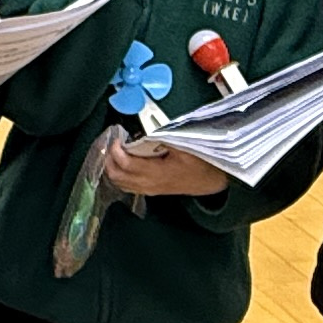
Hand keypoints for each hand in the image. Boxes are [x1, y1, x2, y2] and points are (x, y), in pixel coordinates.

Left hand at [101, 138, 227, 198]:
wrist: (213, 181)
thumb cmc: (202, 163)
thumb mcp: (186, 147)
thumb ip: (165, 139)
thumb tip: (148, 132)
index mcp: (156, 173)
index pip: (126, 164)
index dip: (116, 150)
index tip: (116, 137)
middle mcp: (149, 184)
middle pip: (117, 176)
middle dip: (109, 159)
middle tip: (109, 143)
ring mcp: (149, 189)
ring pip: (120, 183)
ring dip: (113, 168)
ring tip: (112, 152)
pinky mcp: (152, 190)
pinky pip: (128, 186)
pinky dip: (120, 175)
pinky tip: (121, 164)